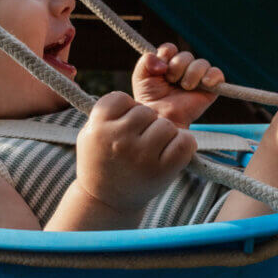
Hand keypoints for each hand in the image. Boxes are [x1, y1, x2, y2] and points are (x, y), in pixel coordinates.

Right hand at [74, 91, 197, 211]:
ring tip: (153, 147)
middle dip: (146, 121)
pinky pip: (185, 141)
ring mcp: (142, 156)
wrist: (106, 201)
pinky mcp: (163, 170)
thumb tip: (142, 77)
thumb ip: (107, 111)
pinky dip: (183, 144)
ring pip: (166, 124)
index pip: (119, 98)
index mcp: (98, 129)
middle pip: (145, 111)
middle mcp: (119, 141)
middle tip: (139, 138)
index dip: (124, 109)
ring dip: (164, 132)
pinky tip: (172, 151)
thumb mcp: (91, 134)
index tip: (122, 124)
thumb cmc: (102, 160)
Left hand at [132, 43, 224, 127]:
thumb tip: (164, 61)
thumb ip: (146, 61)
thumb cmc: (150, 100)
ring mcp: (198, 78)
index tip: (161, 69)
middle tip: (171, 81)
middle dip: (177, 66)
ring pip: (201, 63)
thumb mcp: (141, 77)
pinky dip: (212, 76)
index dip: (166, 55)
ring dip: (191, 74)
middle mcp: (184, 69)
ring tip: (185, 87)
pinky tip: (204, 83)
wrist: (161, 118)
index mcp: (168, 64)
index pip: (171, 49)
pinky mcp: (211, 88)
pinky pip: (217, 73)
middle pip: (186, 55)